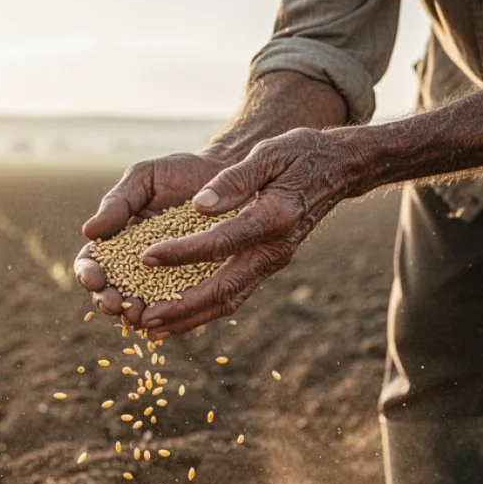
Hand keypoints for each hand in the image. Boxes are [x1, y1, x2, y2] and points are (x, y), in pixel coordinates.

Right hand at [74, 152, 229, 323]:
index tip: (94, 277)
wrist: (227, 174)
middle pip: (111, 292)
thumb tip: (88, 232)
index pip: (93, 263)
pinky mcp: (193, 285)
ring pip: (141, 306)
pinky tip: (167, 324)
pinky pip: (178, 307)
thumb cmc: (181, 173)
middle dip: (107, 302)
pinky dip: (170, 319)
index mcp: (118, 239)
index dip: (88, 273)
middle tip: (115, 304)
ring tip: (139, 316)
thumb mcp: (144, 179)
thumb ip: (117, 203)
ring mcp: (165, 278)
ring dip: (135, 315)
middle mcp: (137, 264)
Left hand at [138, 127, 363, 337]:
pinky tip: (176, 316)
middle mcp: (275, 250)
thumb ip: (235, 180)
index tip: (147, 257)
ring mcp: (272, 263)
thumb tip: (201, 206)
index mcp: (275, 219)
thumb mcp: (269, 154)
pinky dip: (203, 310)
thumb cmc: (299, 155)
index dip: (183, 252)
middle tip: (145, 318)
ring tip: (153, 329)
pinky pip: (233, 295)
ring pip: (229, 301)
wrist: (337, 170)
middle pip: (225, 289)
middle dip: (183, 306)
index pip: (222, 242)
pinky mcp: (266, 266)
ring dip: (190, 318)